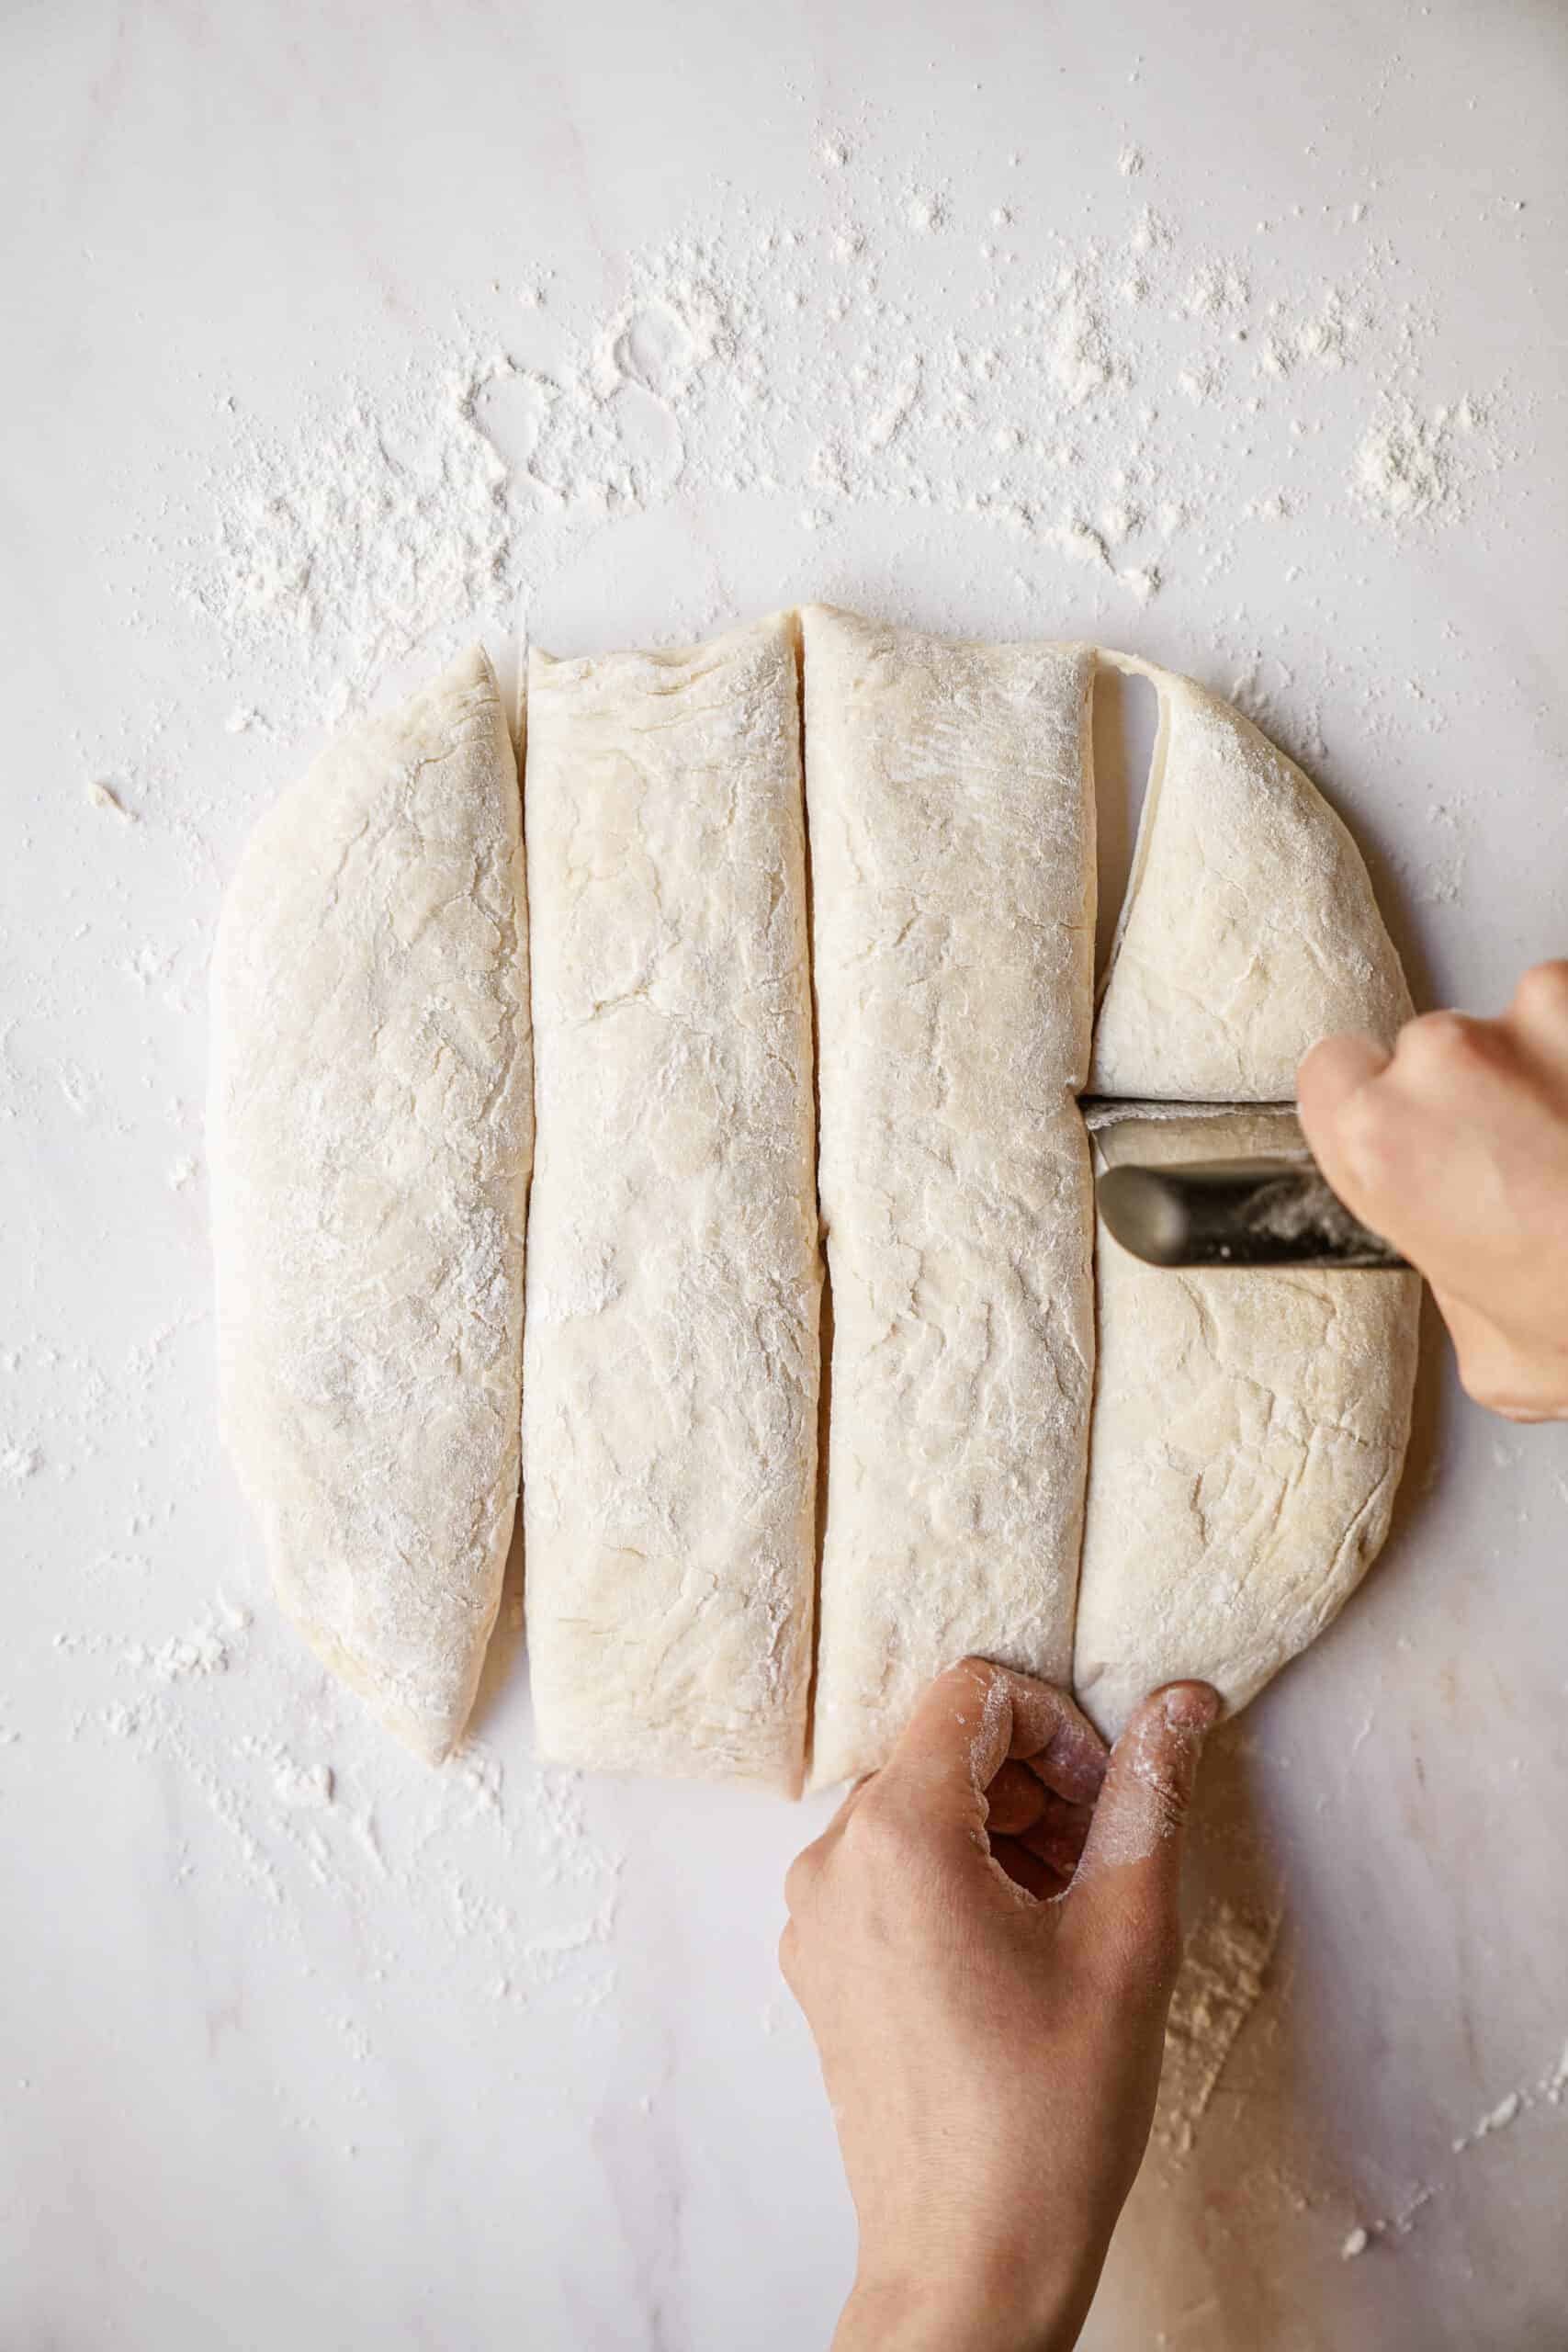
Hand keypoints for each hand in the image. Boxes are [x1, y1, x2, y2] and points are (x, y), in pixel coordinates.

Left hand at [782, 1658, 1218, 2351]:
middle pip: (944, 1749)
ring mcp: (813, 1915)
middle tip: (1103, 1864)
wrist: (968, 2261)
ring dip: (1002, 1833)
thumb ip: (1148, 1796)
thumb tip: (1181, 1702)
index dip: (1060, 1725)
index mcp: (899, 1833)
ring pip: (918, 1810)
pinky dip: (954, 1880)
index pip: (975, 1693)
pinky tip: (1016, 1957)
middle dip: (1036, 1784)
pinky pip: (885, 1872)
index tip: (1109, 1797)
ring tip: (1066, 1919)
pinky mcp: (817, 1964)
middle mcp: (832, 1858)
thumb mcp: (1125, 1935)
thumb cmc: (1049, 2113)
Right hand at [1299, 962, 1567, 1420]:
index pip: (1332, 1073)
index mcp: (1382, 1145)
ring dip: (1555, 1073)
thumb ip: (1453, 1277)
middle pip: (1432, 1050)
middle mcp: (1445, 1064)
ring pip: (1524, 1022)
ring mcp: (1536, 1015)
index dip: (1375, 1103)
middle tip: (1535, 1170)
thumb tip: (1473, 1263)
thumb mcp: (1491, 1351)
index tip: (1416, 1132)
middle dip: (1479, 1100)